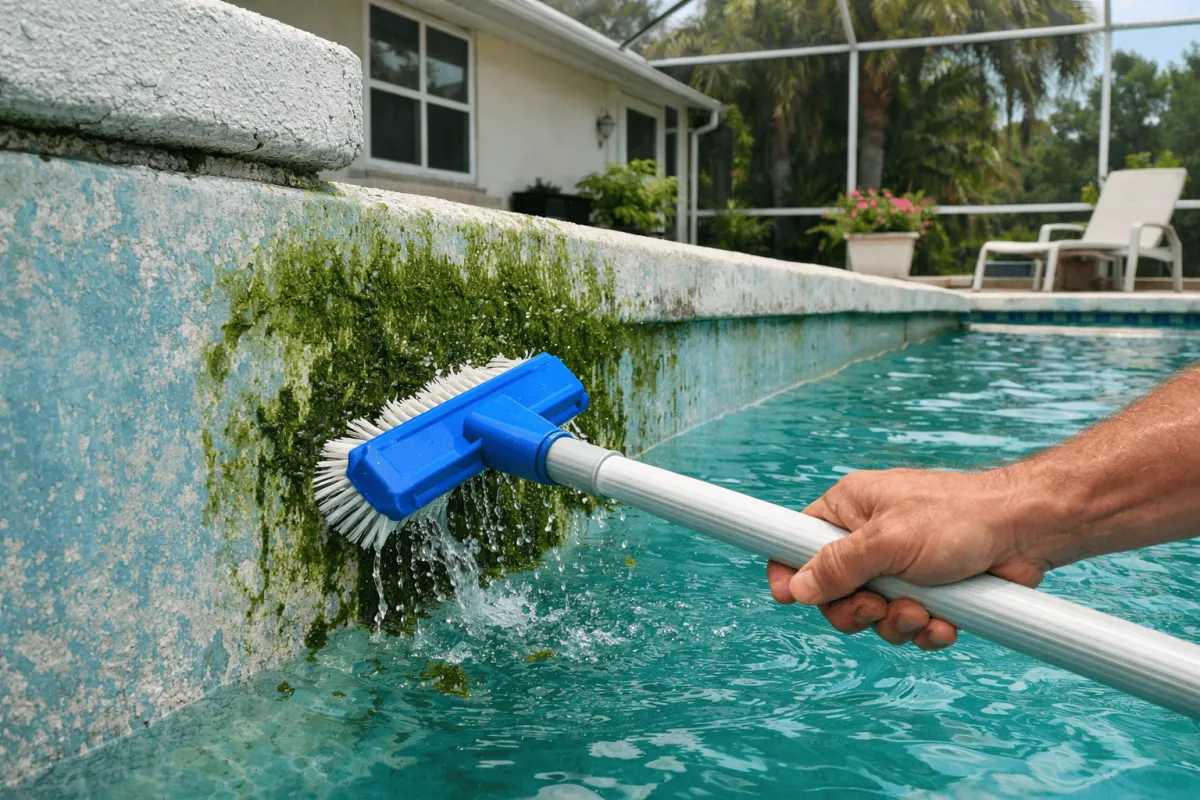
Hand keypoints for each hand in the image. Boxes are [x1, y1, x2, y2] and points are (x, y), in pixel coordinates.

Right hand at [767, 467, 1050, 650]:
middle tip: (878, 608)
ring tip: (925, 612)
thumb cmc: (959, 518)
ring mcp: (899, 566)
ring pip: (873, 616)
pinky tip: (946, 623)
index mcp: (850, 508)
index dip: (790, 571)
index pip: (797, 540)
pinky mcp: (930, 590)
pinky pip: (909, 625)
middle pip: (833, 592)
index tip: (788, 598)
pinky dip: (926, 631)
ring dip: (897, 624)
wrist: (1027, 530)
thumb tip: (795, 588)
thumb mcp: (887, 541)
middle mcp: (870, 536)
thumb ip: (837, 566)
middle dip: (857, 611)